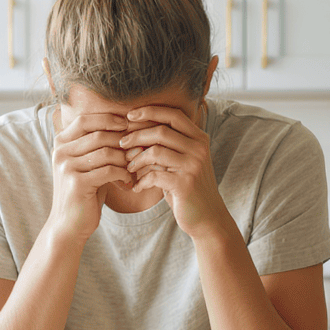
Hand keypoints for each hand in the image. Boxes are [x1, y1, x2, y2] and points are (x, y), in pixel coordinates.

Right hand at [48, 111, 133, 242]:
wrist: (68, 225)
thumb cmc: (84, 193)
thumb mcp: (88, 165)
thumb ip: (99, 147)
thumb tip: (127, 128)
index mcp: (60, 144)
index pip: (85, 120)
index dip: (108, 119)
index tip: (127, 125)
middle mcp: (60, 152)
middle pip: (99, 135)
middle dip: (122, 142)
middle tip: (138, 151)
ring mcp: (67, 167)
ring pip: (106, 152)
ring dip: (125, 160)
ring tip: (133, 168)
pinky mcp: (77, 183)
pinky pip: (109, 170)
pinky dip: (123, 174)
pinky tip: (127, 182)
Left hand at [120, 105, 228, 237]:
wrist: (207, 218)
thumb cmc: (188, 188)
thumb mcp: (181, 162)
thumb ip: (167, 147)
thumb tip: (134, 134)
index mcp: (199, 138)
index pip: (173, 114)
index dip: (150, 111)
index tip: (130, 115)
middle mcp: (199, 149)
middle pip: (161, 130)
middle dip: (136, 135)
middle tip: (122, 143)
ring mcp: (194, 165)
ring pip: (155, 151)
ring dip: (136, 159)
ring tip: (129, 168)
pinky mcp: (185, 184)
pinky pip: (154, 175)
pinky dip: (141, 180)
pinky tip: (137, 187)